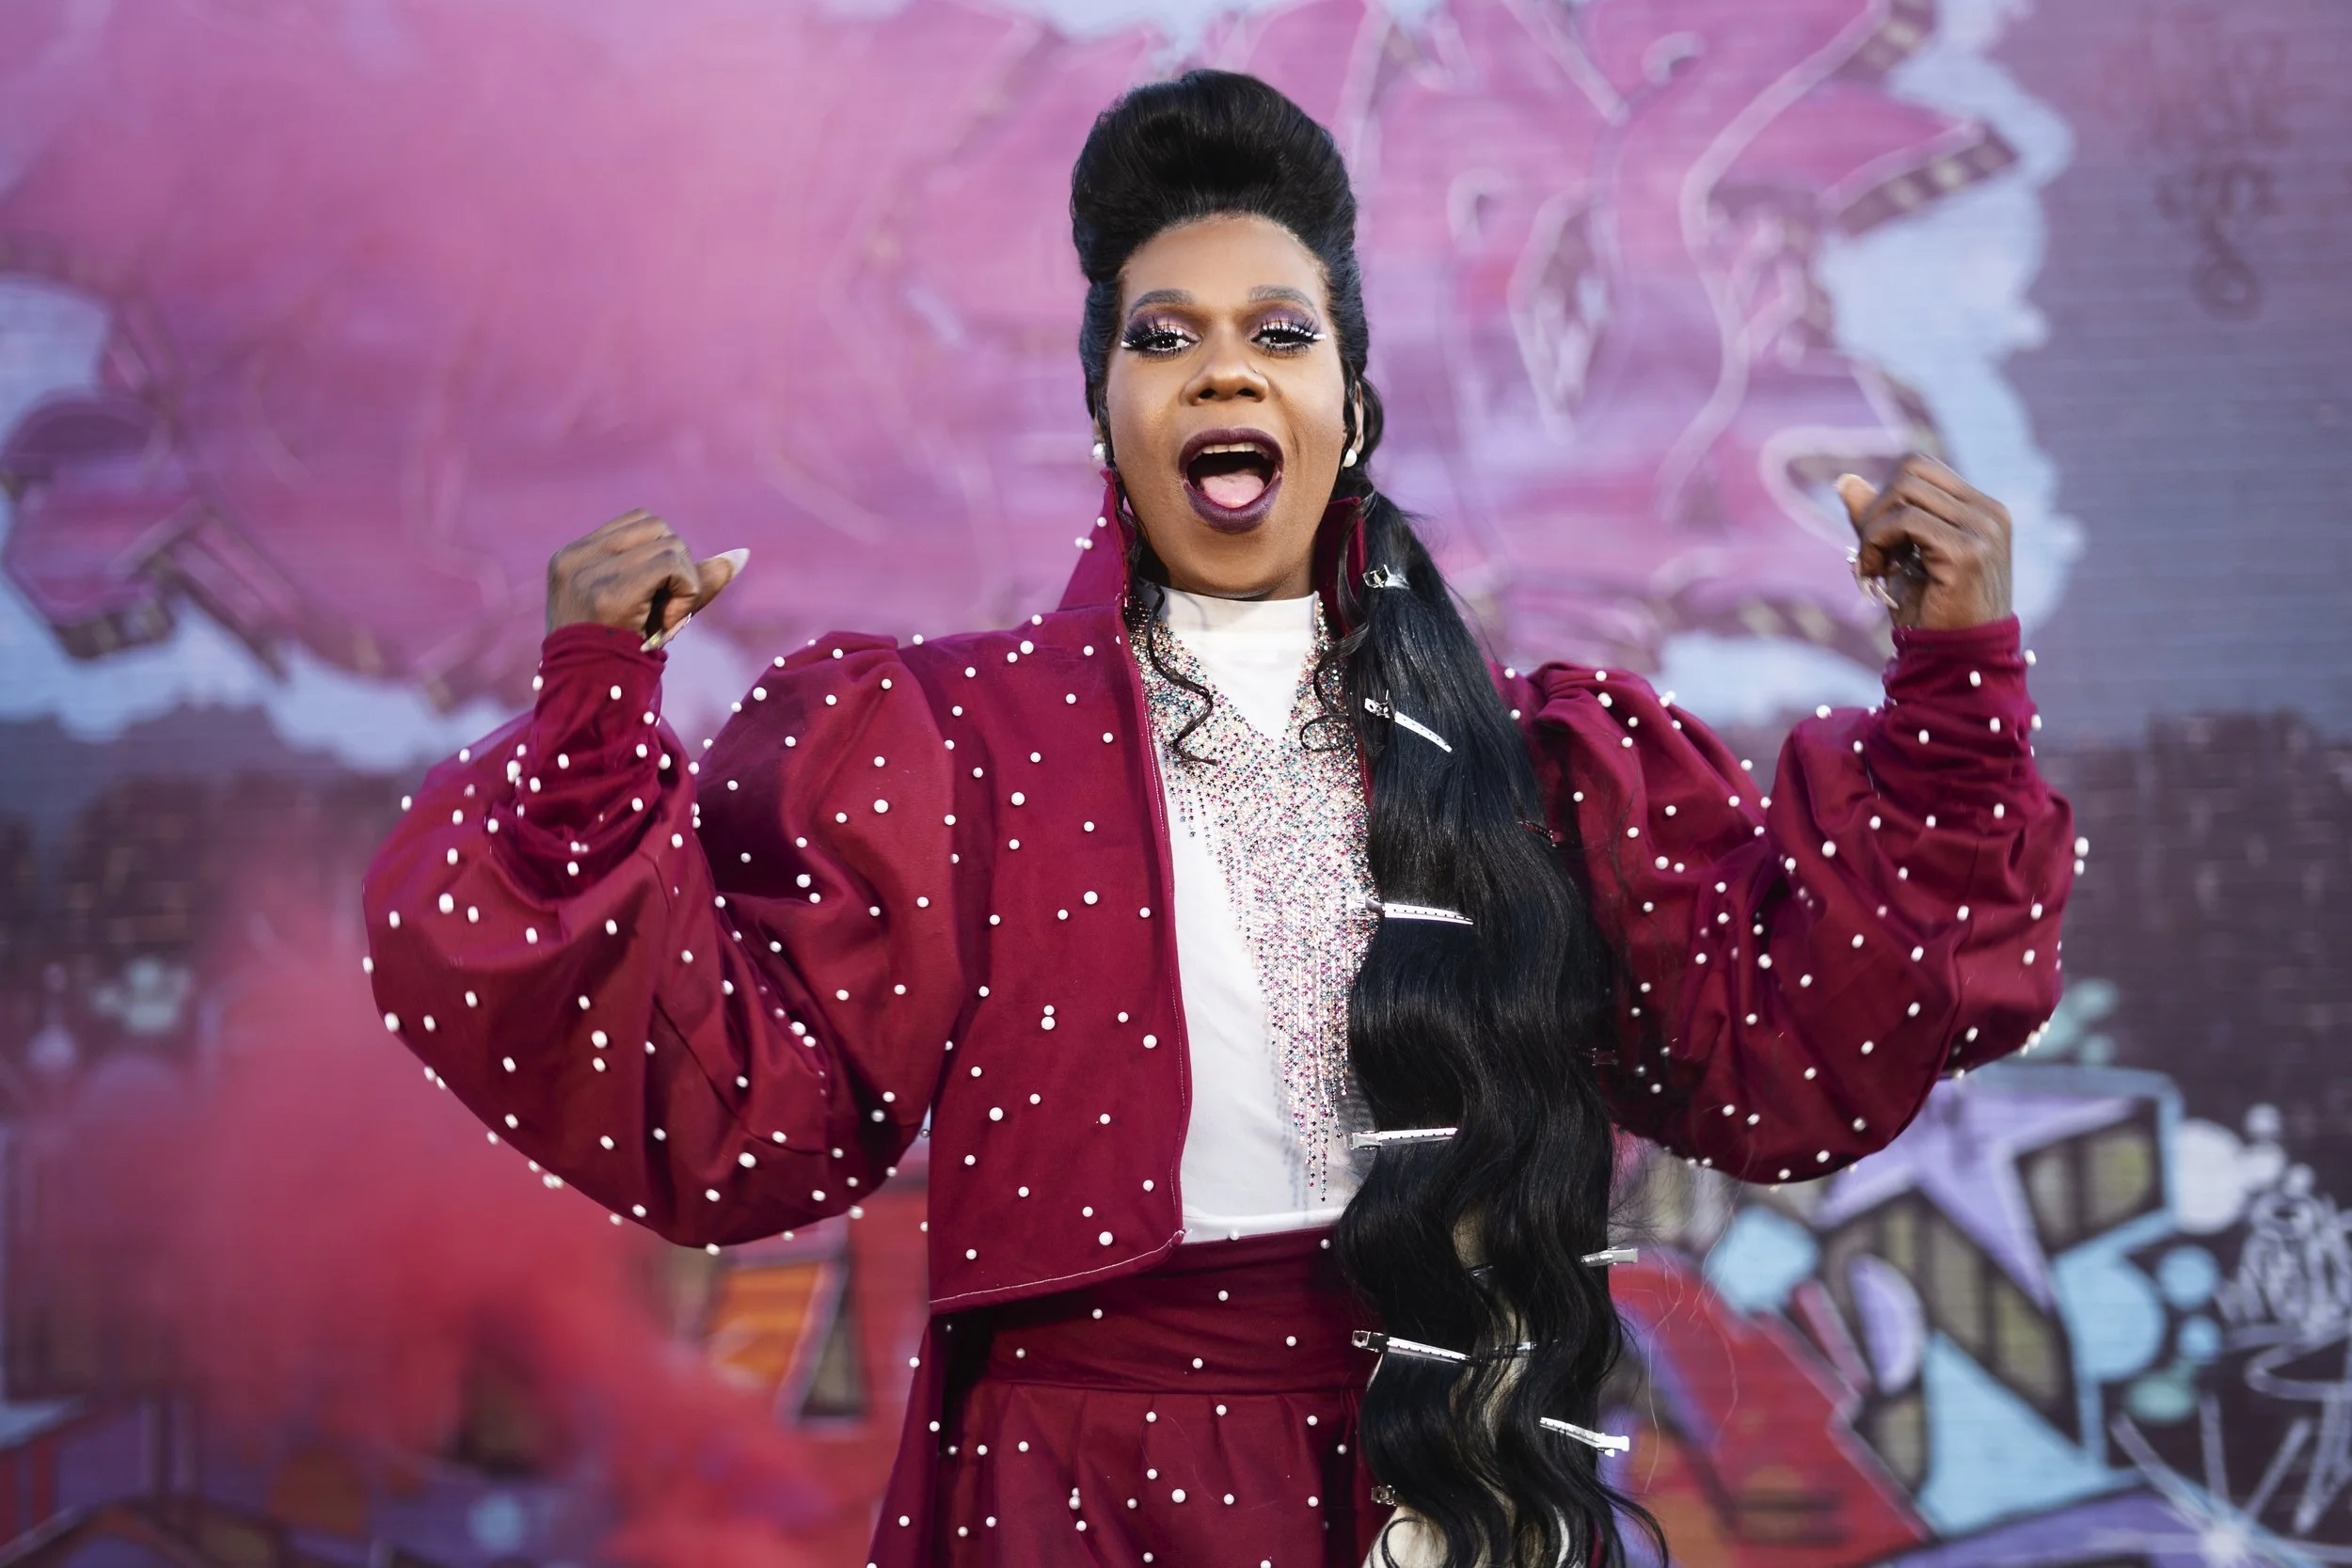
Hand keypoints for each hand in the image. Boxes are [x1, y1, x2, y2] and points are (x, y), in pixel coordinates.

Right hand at [546, 509, 745, 647]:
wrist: (589, 705)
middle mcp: (573, 558)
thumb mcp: (652, 609)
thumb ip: (688, 577)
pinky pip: (672, 565)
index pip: (640, 522)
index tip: (656, 599)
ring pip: (670, 544)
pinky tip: (669, 625)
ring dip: (685, 584)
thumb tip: (743, 555)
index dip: (665, 557)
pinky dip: (687, 593)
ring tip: (664, 621)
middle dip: (678, 566)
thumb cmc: (621, 659)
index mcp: (572, 557)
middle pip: (658, 527)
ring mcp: (587, 575)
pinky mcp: (609, 594)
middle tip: (664, 612)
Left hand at [1835, 455, 2011, 630]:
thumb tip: (1846, 480)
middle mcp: (1989, 513)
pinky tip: (1875, 575)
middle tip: (1869, 553)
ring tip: (1872, 567)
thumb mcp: (1901, 558)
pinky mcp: (1967, 551)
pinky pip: (1903, 522)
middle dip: (1875, 509)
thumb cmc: (1932, 615)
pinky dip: (1875, 543)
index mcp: (1982, 510)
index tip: (1876, 539)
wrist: (1958, 663)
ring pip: (1903, 492)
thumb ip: (1880, 519)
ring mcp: (1983, 530)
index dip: (1885, 495)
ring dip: (1872, 529)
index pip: (1920, 467)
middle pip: (1910, 471)